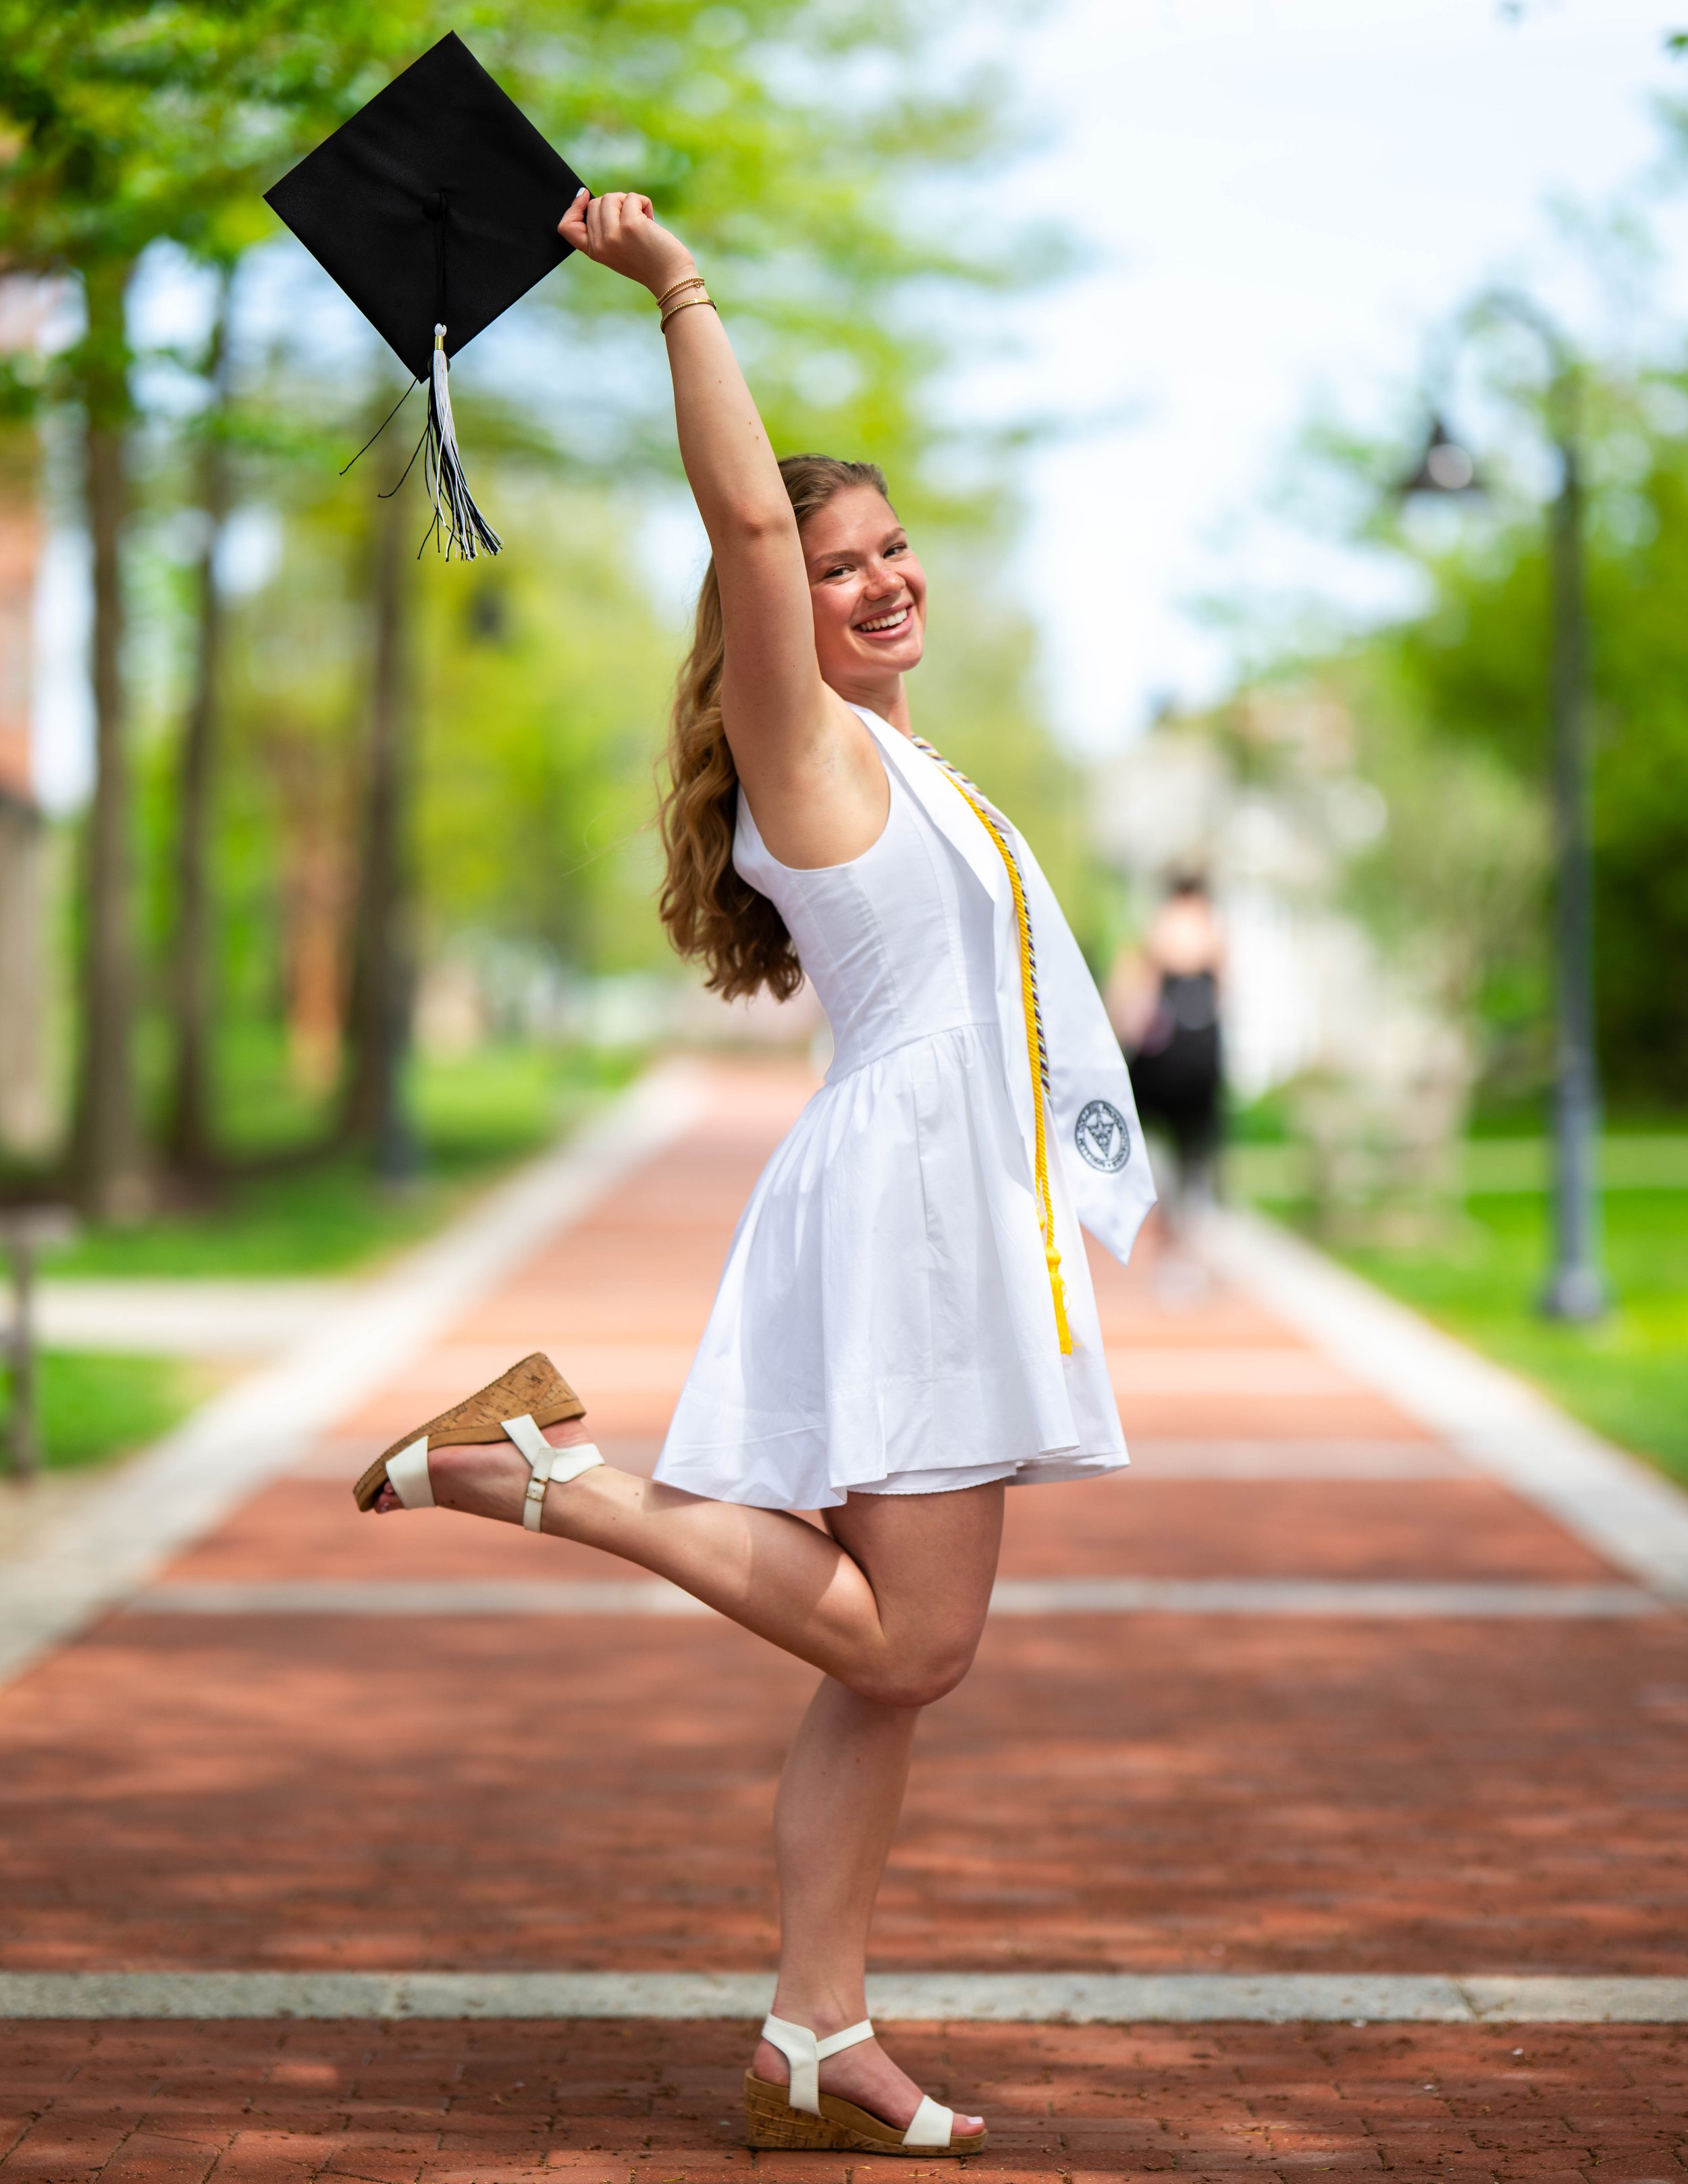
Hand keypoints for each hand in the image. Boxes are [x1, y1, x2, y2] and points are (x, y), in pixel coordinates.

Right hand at [558, 188, 695, 298]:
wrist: (670, 278)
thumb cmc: (648, 260)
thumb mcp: (617, 248)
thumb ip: (603, 229)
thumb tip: (594, 198)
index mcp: (594, 251)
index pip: (566, 226)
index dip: (573, 207)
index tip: (584, 195)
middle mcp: (600, 245)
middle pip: (594, 204)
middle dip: (614, 204)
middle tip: (631, 221)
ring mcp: (613, 235)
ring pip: (610, 197)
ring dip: (628, 202)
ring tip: (641, 220)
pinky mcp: (630, 226)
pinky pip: (631, 198)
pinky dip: (643, 203)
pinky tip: (651, 220)